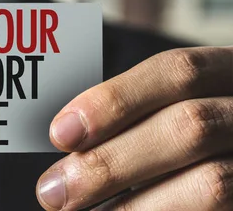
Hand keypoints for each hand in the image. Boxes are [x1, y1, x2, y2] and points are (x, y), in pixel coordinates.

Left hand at [36, 47, 232, 209]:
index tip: (61, 132)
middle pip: (188, 127)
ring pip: (211, 183)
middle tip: (54, 191)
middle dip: (111, 161)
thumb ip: (138, 114)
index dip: (115, 100)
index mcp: (229, 74)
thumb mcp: (179, 106)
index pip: (178, 71)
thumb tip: (68, 136)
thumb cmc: (196, 134)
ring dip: (132, 205)